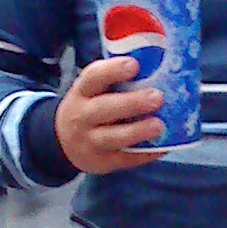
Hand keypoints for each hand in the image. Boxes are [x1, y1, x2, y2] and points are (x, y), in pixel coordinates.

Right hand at [53, 57, 165, 172]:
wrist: (63, 141)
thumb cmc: (90, 107)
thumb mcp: (92, 91)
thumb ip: (115, 80)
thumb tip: (157, 67)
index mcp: (82, 91)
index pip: (93, 77)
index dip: (113, 70)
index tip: (135, 65)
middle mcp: (82, 115)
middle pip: (104, 108)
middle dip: (131, 103)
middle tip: (157, 97)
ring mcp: (90, 141)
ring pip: (112, 137)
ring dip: (137, 131)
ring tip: (159, 126)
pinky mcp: (101, 162)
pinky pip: (124, 159)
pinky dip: (145, 154)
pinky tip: (163, 146)